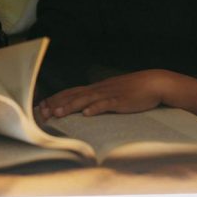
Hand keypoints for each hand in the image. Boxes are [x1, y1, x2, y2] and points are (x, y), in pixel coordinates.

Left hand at [36, 70, 178, 119]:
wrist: (154, 83)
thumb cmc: (134, 90)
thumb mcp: (113, 93)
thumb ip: (99, 99)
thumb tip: (85, 108)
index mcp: (96, 88)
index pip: (71, 92)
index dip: (56, 99)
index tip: (42, 106)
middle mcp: (99, 89)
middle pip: (74, 95)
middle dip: (57, 104)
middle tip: (42, 112)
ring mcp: (110, 94)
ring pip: (86, 100)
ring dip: (70, 106)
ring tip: (58, 113)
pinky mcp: (121, 101)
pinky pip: (106, 105)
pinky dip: (96, 108)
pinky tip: (87, 114)